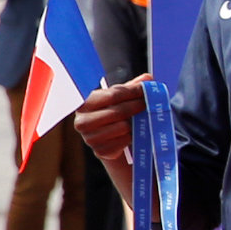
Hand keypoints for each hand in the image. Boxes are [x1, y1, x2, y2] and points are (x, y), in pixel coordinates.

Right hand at [72, 78, 147, 193]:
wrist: (109, 140)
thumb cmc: (113, 114)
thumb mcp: (120, 98)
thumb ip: (131, 87)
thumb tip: (148, 78)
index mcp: (85, 104)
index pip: (113, 95)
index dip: (132, 91)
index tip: (145, 89)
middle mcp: (82, 121)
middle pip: (118, 111)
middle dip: (137, 106)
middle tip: (148, 104)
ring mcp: (89, 138)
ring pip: (122, 126)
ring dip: (134, 123)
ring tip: (138, 119)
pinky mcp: (100, 151)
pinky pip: (124, 140)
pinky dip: (132, 136)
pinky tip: (132, 133)